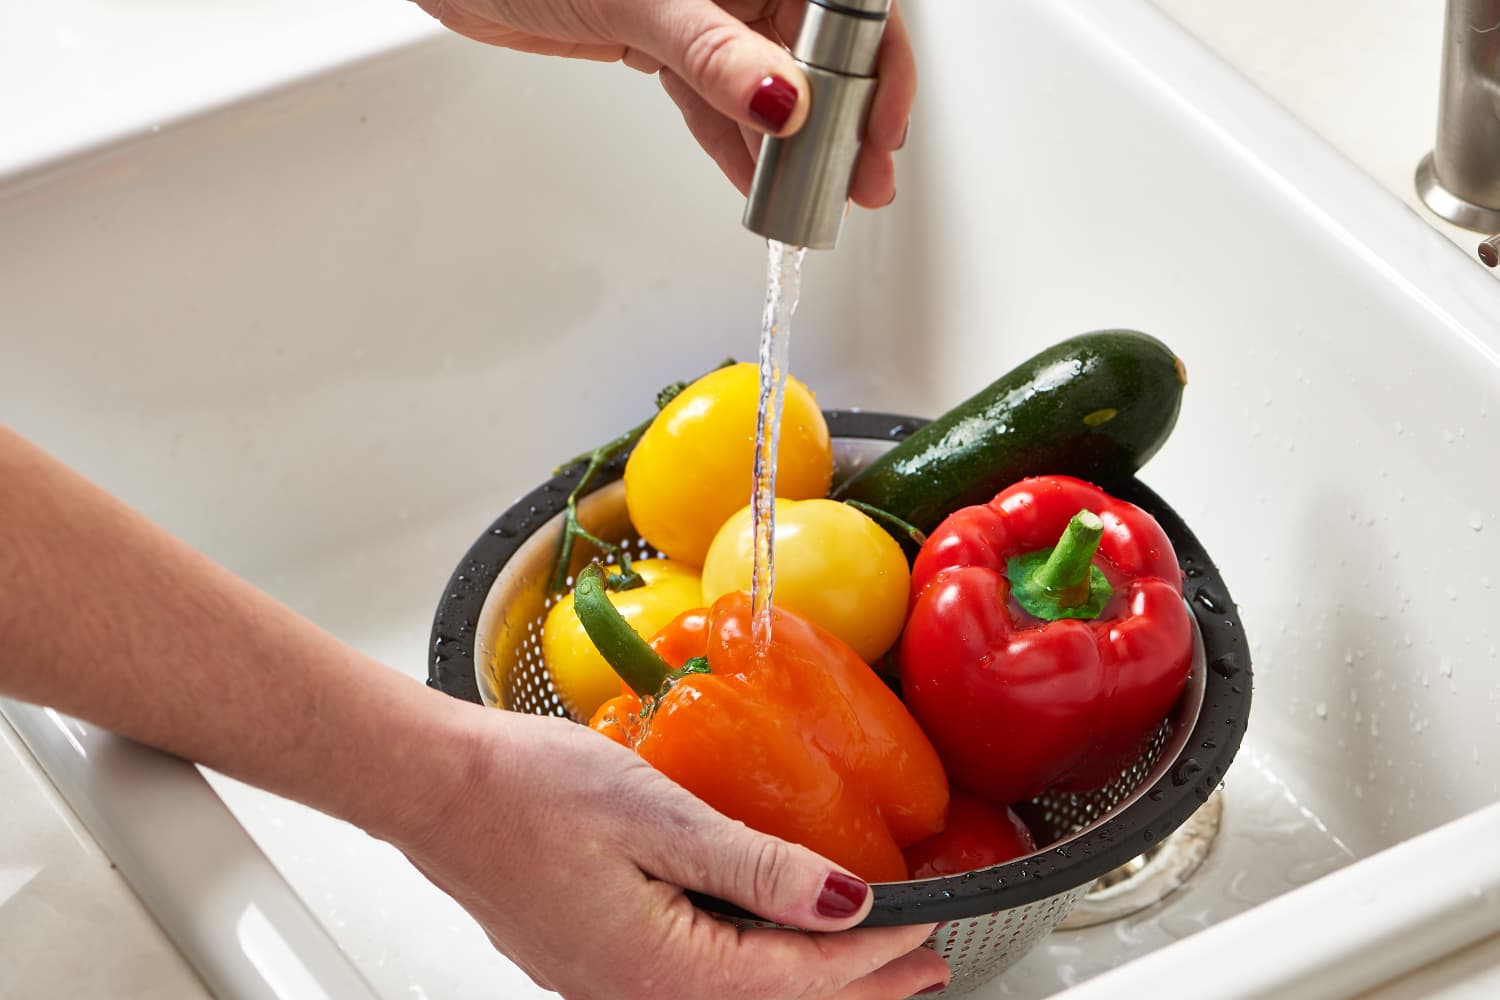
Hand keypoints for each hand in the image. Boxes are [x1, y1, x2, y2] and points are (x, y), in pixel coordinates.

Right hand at [397, 709, 950, 998]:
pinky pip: (695, 984)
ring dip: (808, 983)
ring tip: (866, 965)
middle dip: (856, 990)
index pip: (795, 978)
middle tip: (922, 970)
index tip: (922, 930)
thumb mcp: (660, 814)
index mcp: (656, 969)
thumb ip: (756, 865)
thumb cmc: (525, 789)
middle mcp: (630, 995)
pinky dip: (754, 970)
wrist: (430, 786)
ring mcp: (607, 983)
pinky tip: (768, 944)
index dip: (870, 957)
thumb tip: (842, 900)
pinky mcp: (592, 959)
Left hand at [411, 0, 914, 206]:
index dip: (879, 67)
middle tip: (862, 181)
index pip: (848, 7)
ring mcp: (707, 8)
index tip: (884, 128)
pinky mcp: (670, 41)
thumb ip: (715, 55)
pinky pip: (720, 98)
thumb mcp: (641, 1)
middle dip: (844, 120)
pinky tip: (760, 185)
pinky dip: (737, 144)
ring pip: (771, 82)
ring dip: (794, 144)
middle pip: (819, 50)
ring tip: (816, 198)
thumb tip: (783, 103)